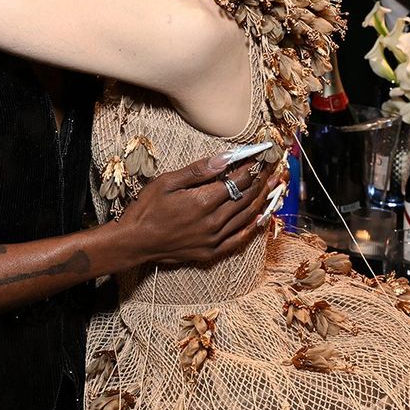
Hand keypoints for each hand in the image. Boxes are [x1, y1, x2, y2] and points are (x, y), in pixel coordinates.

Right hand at [117, 151, 286, 266]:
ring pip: (246, 217)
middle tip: (274, 168)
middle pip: (246, 198)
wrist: (134, 242)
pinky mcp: (211, 252)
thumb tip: (225, 158)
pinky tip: (262, 217)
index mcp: (203, 202)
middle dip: (262, 181)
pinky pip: (239, 239)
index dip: (251, 168)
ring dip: (262, 200)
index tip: (260, 157)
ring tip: (275, 187)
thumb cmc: (146, 209)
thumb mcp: (167, 182)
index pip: (237, 181)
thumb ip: (198, 171)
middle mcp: (213, 222)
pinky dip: (253, 227)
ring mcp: (213, 239)